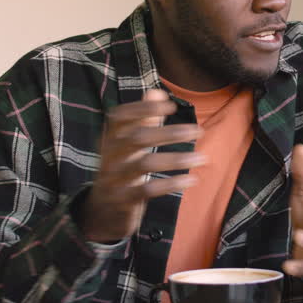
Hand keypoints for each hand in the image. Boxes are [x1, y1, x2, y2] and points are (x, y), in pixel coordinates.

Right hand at [81, 89, 203, 242]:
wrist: (100, 210)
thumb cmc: (121, 169)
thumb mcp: (127, 144)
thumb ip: (142, 119)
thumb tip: (156, 92)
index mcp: (109, 138)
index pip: (120, 116)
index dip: (144, 108)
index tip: (170, 105)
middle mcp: (109, 155)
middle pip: (137, 138)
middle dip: (169, 133)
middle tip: (199, 130)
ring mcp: (113, 178)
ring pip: (145, 164)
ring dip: (178, 159)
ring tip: (203, 157)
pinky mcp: (122, 200)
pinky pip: (147, 190)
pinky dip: (172, 184)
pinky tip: (192, 180)